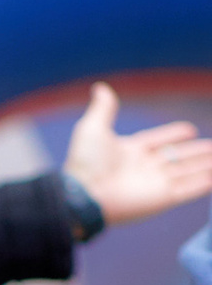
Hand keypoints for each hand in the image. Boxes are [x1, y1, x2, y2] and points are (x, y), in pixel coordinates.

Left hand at [62, 83, 211, 226]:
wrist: (84, 195)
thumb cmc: (86, 163)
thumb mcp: (93, 129)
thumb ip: (103, 109)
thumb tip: (101, 87)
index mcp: (130, 152)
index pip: (157, 141)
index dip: (173, 135)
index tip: (190, 129)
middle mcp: (145, 168)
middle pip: (177, 158)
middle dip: (196, 152)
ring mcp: (155, 183)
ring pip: (187, 172)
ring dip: (205, 165)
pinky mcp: (163, 198)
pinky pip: (190, 189)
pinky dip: (204, 183)